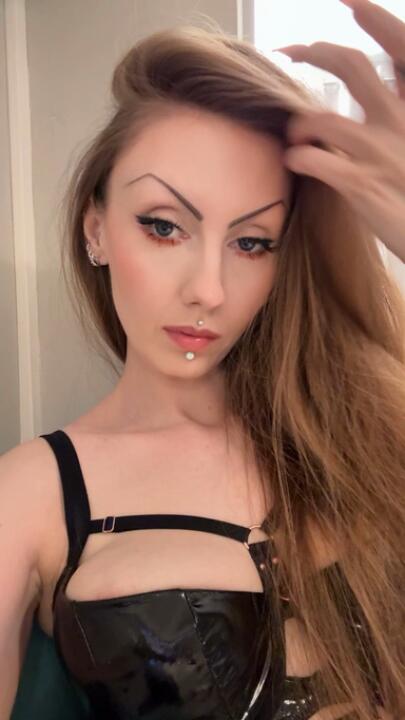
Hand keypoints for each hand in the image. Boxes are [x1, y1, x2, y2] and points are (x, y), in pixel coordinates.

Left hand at [275, 0, 404, 263]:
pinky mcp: (361, 186)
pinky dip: (297, 156)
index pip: (402, 47)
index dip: (376, 17)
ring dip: (299, 121)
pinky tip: (295, 161)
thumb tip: (373, 93)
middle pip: (352, 67)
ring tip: (294, 133)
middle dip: (316, 53)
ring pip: (322, 118)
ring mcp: (380, 153)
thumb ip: (397, 112)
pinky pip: (314, 160)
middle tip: (294, 52)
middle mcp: (402, 122)